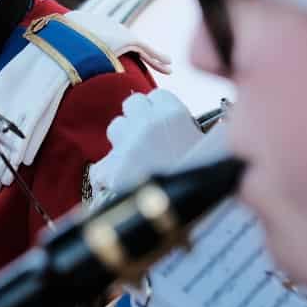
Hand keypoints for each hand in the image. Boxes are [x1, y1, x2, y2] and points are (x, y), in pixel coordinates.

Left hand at [89, 89, 203, 199]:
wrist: (183, 212)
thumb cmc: (201, 178)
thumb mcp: (205, 146)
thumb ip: (189, 127)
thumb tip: (186, 122)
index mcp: (173, 114)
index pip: (158, 95)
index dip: (160, 108)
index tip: (163, 120)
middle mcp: (146, 124)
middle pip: (132, 104)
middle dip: (138, 117)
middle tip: (149, 136)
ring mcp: (126, 145)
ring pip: (115, 127)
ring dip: (123, 140)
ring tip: (138, 158)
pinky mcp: (110, 170)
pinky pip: (101, 165)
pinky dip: (107, 174)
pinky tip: (120, 182)